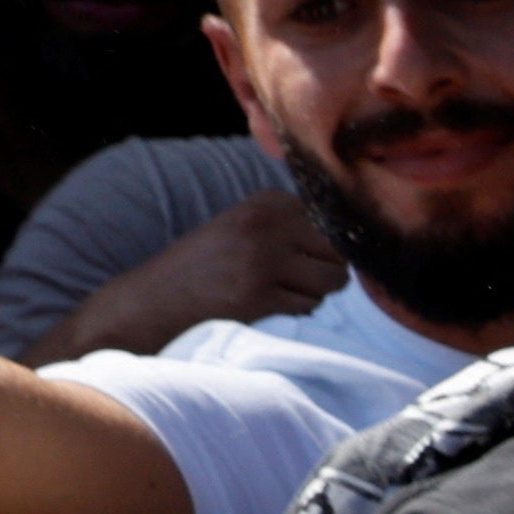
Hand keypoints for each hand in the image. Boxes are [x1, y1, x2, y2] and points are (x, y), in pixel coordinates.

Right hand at [30, 192, 345, 364]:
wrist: (156, 298)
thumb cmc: (209, 265)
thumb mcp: (246, 227)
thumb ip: (292, 225)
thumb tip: (358, 240)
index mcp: (265, 202)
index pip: (332, 220)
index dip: (332, 245)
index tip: (310, 257)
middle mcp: (265, 224)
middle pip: (339, 250)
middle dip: (330, 269)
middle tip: (297, 280)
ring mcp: (262, 259)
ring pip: (331, 280)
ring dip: (317, 293)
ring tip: (282, 292)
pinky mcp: (259, 295)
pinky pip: (310, 306)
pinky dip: (299, 311)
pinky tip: (270, 307)